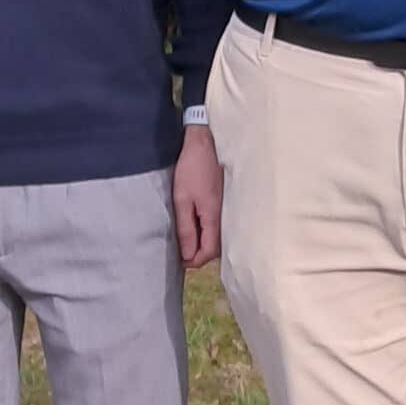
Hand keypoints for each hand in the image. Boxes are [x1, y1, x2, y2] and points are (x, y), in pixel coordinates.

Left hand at [172, 124, 222, 268]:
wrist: (206, 143)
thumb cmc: (192, 169)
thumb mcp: (182, 199)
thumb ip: (186, 228)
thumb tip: (187, 254)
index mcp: (213, 218)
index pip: (208, 253)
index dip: (193, 261)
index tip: (179, 261)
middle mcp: (224, 217)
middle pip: (215, 248)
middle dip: (198, 254)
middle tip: (181, 251)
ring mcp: (226, 209)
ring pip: (218, 237)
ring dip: (203, 242)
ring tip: (186, 240)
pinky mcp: (224, 202)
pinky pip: (218, 225)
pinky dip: (207, 231)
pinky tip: (196, 225)